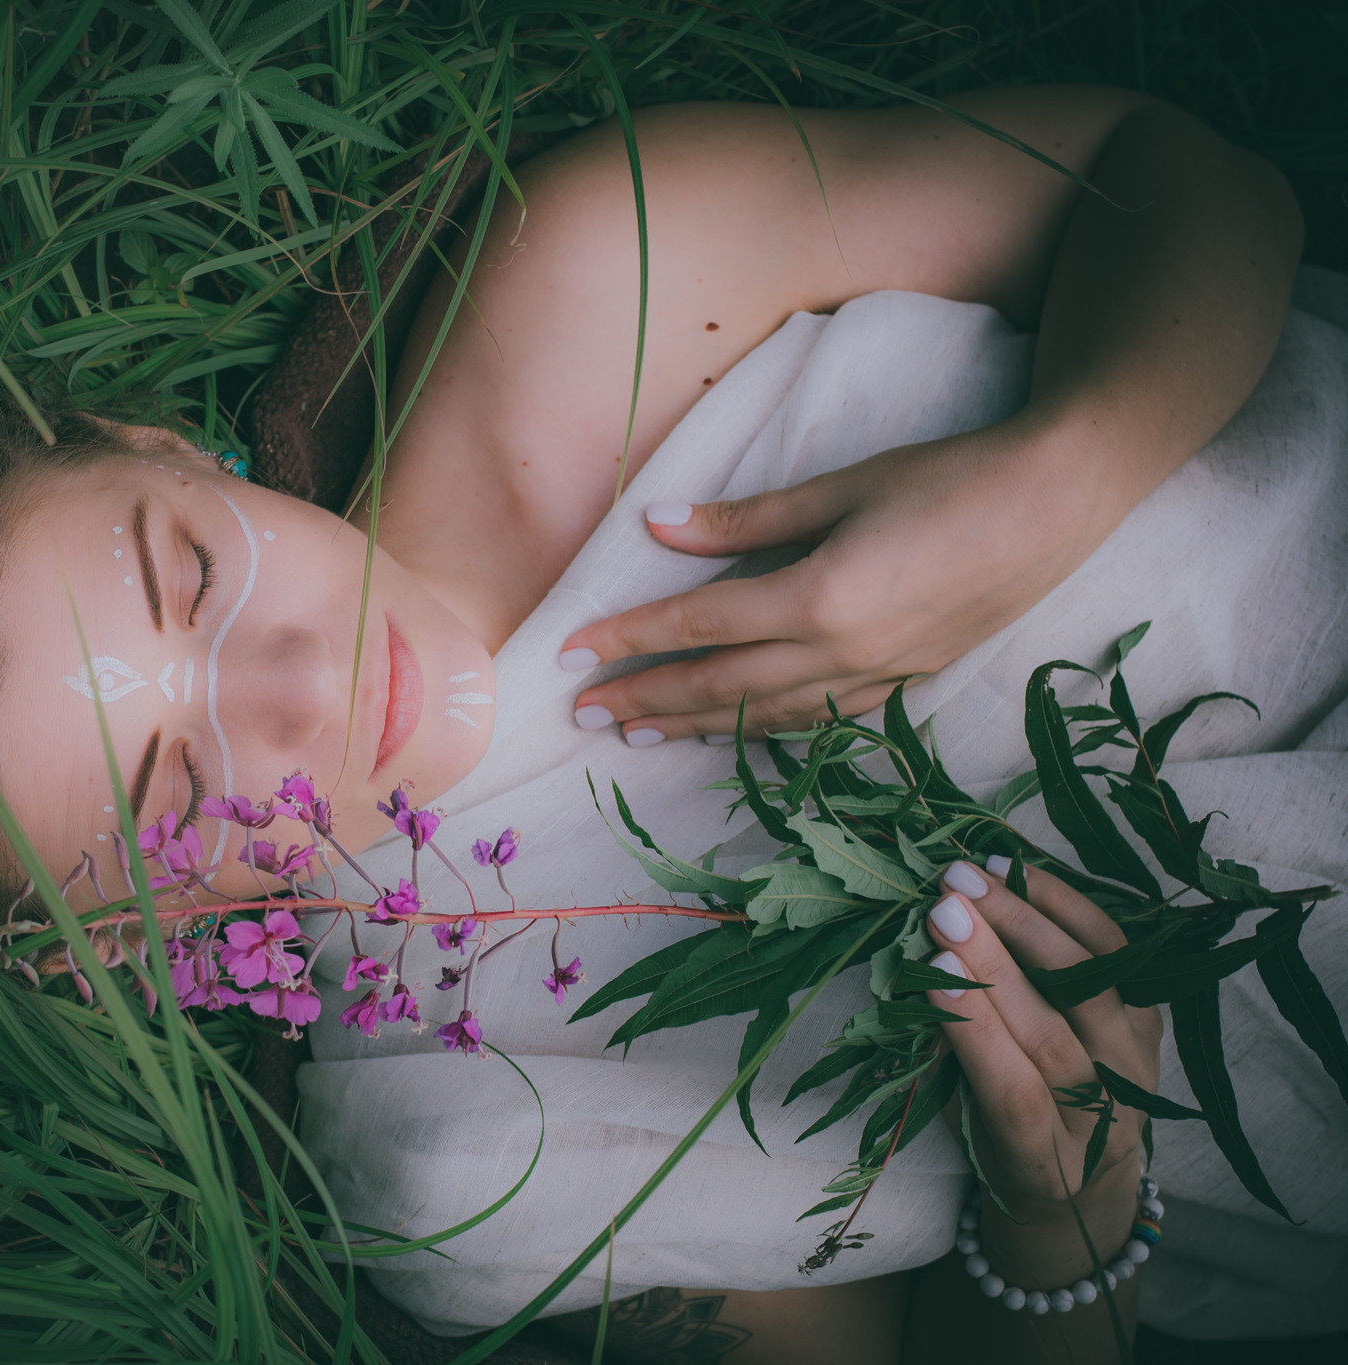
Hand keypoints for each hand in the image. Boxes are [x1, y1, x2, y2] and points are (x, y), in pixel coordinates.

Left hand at [560, 426, 1122, 740]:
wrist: (1060, 502)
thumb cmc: (950, 477)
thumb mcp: (840, 486)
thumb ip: (744, 519)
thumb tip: (656, 524)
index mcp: (818, 598)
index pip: (697, 627)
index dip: (628, 640)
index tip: (571, 653)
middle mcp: (843, 652)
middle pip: (720, 686)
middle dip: (646, 698)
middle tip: (584, 713)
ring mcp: (878, 676)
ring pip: (765, 715)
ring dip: (696, 725)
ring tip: (639, 731)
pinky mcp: (906, 682)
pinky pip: (817, 719)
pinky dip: (763, 729)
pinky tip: (734, 730)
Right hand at [923, 859, 1163, 1277]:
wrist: (1085, 1175)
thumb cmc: (1000, 1144)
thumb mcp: (962, 1121)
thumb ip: (946, 1056)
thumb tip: (919, 968)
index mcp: (1045, 1161)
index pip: (1015, 1094)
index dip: (976, 1031)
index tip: (933, 970)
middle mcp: (1106, 1122)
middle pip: (1057, 1035)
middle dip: (996, 963)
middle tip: (947, 906)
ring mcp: (1139, 1070)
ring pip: (1096, 988)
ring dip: (1032, 923)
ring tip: (979, 877)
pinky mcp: (1153, 1025)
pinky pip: (1118, 956)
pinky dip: (1071, 908)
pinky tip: (1023, 874)